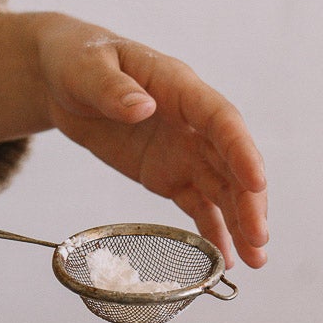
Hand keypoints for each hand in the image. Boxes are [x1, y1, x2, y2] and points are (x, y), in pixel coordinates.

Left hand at [34, 16, 267, 269]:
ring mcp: (184, 151)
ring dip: (240, 223)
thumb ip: (112, 89)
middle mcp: (192, 122)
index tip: (257, 182)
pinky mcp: (170, 175)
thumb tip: (142, 106)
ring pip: (222, 189)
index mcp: (179, 88)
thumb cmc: (78, 60)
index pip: (221, 120)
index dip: (242, 151)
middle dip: (249, 201)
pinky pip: (198, 206)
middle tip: (259, 239)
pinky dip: (212, 232)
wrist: (63, 80)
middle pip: (231, 163)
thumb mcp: (86, 69)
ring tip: (256, 261)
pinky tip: (226, 259)